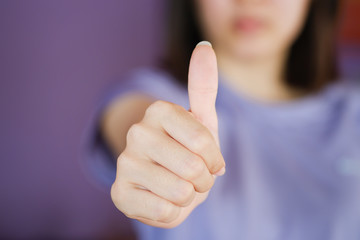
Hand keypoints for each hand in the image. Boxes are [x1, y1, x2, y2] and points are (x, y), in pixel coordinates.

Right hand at [110, 41, 224, 227]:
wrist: (167, 180)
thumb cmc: (189, 149)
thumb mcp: (202, 120)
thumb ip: (202, 85)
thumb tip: (204, 46)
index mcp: (158, 111)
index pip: (203, 140)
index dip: (214, 158)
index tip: (210, 160)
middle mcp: (137, 132)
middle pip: (192, 168)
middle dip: (203, 180)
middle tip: (194, 177)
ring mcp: (124, 163)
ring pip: (179, 192)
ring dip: (189, 196)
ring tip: (180, 187)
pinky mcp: (118, 193)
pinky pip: (163, 211)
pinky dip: (173, 212)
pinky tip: (162, 200)